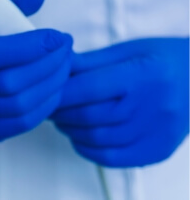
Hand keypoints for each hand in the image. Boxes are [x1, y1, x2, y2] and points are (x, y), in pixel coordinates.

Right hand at [0, 0, 72, 141]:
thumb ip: (10, 1)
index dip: (30, 46)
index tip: (58, 36)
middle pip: (9, 83)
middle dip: (48, 66)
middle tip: (67, 51)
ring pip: (18, 107)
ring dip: (50, 87)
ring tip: (64, 68)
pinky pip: (17, 125)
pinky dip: (42, 108)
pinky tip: (52, 90)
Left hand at [51, 38, 188, 166]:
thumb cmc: (162, 58)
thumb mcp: (128, 50)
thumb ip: (90, 62)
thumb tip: (57, 66)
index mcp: (142, 75)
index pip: (88, 88)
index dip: (60, 92)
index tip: (47, 90)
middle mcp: (152, 107)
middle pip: (89, 116)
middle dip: (60, 112)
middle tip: (50, 105)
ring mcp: (157, 133)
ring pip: (97, 139)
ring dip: (70, 130)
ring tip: (62, 119)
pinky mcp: (158, 151)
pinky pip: (113, 158)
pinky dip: (88, 149)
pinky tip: (80, 137)